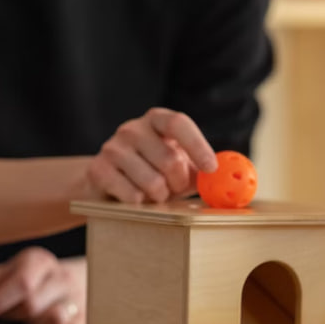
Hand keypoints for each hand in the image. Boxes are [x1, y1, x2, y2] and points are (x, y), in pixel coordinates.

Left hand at [0, 248, 86, 323]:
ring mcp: (77, 299)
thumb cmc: (23, 283)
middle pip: (32, 305)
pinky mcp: (84, 322)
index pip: (23, 283)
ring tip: (29, 321)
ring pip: (55, 320)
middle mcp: (62, 276)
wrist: (67, 284)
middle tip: (8, 315)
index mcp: (38, 261)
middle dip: (12, 316)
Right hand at [85, 107, 217, 203]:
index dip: (197, 146)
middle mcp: (132, 128)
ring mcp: (112, 147)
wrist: (108, 182)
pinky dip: (141, 204)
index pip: (178, 123)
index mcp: (156, 119)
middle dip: (178, 183)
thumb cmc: (154, 171)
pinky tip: (135, 198)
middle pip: (169, 159)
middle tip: (175, 189)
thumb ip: (202, 168)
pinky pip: (131, 195)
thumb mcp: (180, 166)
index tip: (211, 169)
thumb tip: (226, 177)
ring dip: (160, 196)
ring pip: (152, 182)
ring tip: (154, 194)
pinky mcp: (98, 170)